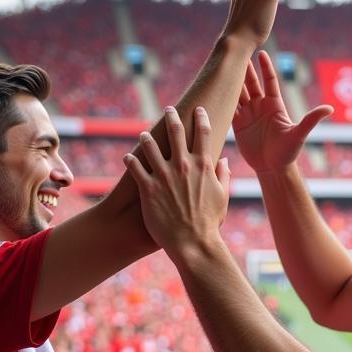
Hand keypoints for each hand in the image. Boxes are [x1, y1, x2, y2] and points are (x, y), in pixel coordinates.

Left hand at [123, 106, 230, 257]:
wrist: (193, 243)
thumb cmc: (209, 222)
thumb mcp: (223, 197)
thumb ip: (223, 175)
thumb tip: (223, 160)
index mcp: (203, 165)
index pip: (203, 132)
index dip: (201, 117)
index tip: (198, 109)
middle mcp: (183, 165)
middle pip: (176, 132)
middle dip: (172, 117)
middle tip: (168, 109)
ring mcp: (164, 175)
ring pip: (150, 145)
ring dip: (146, 137)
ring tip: (143, 134)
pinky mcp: (148, 188)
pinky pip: (135, 167)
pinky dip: (130, 160)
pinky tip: (127, 157)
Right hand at [233, 51, 333, 172]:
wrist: (273, 168)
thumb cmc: (288, 152)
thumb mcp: (299, 134)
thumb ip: (311, 120)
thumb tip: (330, 108)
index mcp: (274, 105)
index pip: (269, 81)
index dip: (265, 67)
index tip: (260, 51)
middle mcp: (260, 107)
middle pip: (251, 83)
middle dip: (244, 69)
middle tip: (236, 53)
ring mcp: (248, 115)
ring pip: (237, 93)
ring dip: (231, 81)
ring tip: (221, 68)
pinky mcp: (237, 125)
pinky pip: (228, 109)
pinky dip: (222, 100)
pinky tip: (213, 90)